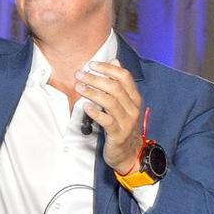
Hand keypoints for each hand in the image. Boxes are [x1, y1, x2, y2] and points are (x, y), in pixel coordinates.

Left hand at [76, 60, 143, 176]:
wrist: (129, 153)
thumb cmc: (123, 126)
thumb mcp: (123, 104)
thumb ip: (119, 84)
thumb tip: (115, 61)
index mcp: (134, 98)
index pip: (124, 77)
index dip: (108, 68)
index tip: (92, 64)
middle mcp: (132, 108)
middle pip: (115, 88)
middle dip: (96, 79)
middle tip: (80, 74)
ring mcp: (126, 122)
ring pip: (110, 102)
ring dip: (93, 93)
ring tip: (79, 87)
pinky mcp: (118, 134)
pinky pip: (107, 121)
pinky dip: (96, 112)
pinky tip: (86, 106)